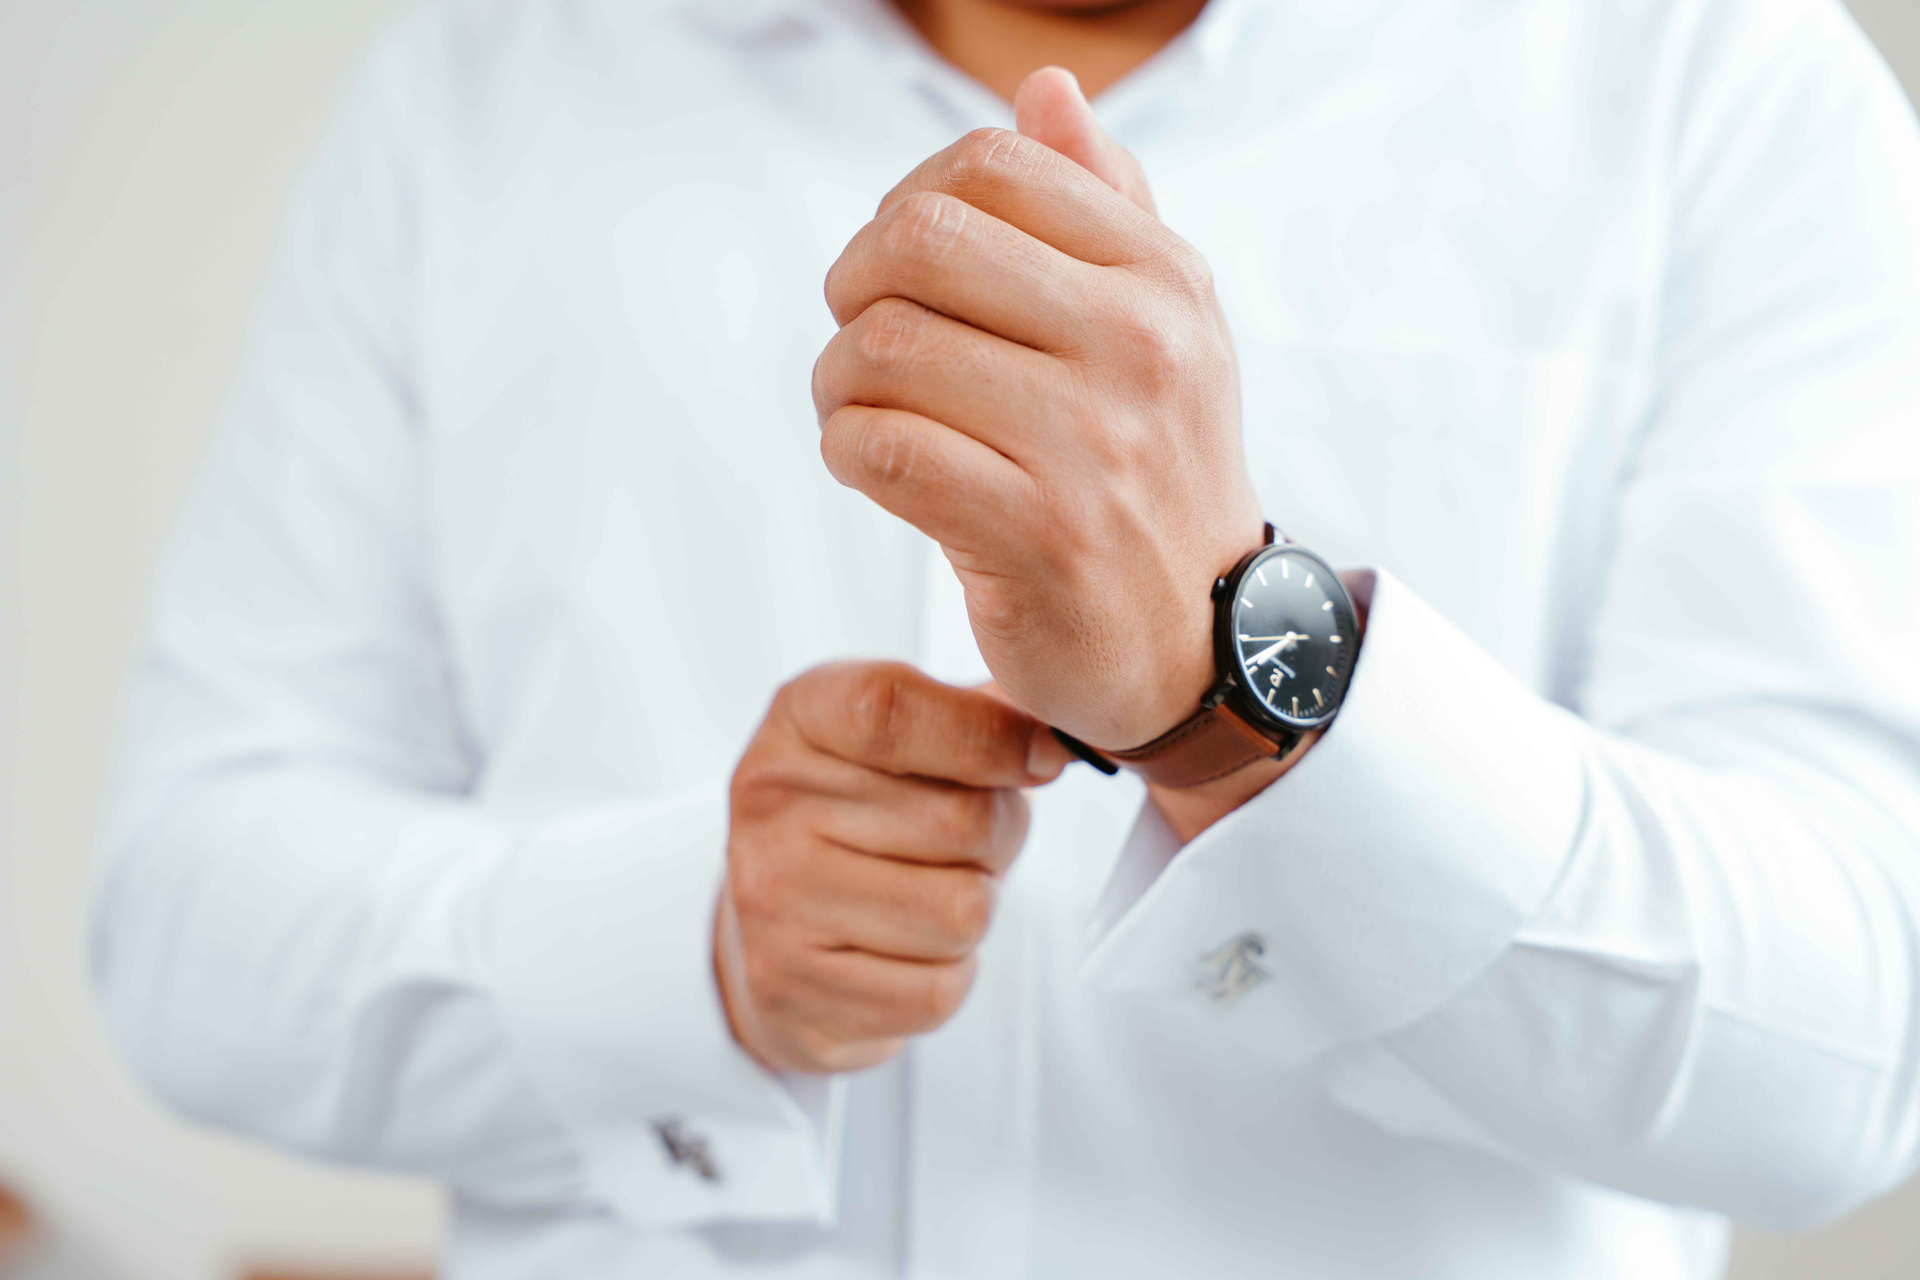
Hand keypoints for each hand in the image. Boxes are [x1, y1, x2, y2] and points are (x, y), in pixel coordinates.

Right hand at [716, 661, 1069, 1073]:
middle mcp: (770, 804)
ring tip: (935, 893)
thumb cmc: (867, 810)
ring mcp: (772, 902)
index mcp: (801, 717)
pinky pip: (936, 991)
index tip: (1045, 758)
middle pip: (960, 820)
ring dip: (976, 910)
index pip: (894, 711)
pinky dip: (948, 975)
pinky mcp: (792, 990)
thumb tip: (1061, 732)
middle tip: (974, 843)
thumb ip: (982, 713)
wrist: (781, 922)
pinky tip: (909, 950)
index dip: (990, 737)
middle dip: (1001, 837)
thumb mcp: (907, 731)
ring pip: (962, 914)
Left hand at [813, 68, 1263, 751]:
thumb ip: (1105, 204)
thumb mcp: (1162, 328)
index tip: (900, 272)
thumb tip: (1045, 89)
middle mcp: (1140, 344)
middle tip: (860, 340)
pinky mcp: (1040, 535)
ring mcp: (1093, 442)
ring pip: (885, 350)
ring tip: (860, 413)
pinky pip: (882, 449)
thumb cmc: (1154, 477)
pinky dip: (848, 452)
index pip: (990, 165)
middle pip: (920, 243)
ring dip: (838, 383)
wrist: (1199, 643)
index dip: (908, 205)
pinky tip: (871, 465)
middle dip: (855, 288)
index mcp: (1163, 276)